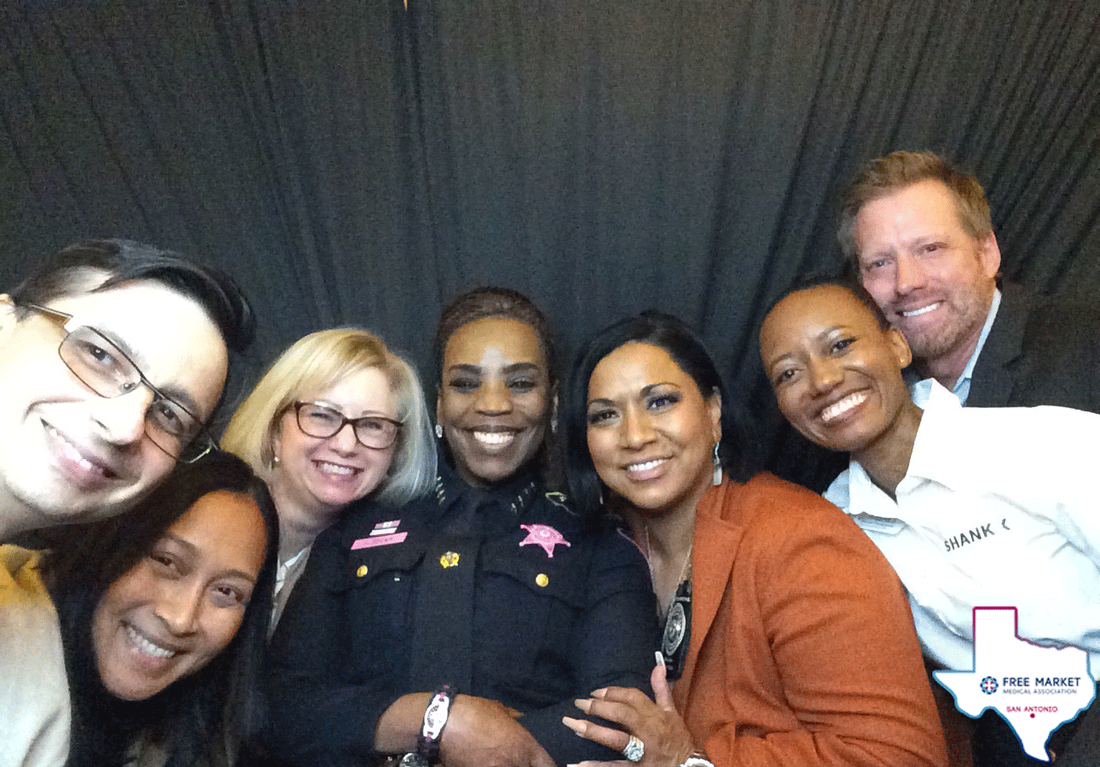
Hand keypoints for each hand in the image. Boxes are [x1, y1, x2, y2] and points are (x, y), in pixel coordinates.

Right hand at [441, 694, 554, 766]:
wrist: (446, 724)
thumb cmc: (475, 713)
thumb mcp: (500, 710)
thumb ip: (514, 719)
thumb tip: (521, 718)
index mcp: (525, 746)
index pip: (548, 766)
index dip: (547, 766)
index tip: (541, 764)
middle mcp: (516, 763)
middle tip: (521, 762)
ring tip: (501, 761)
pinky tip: (487, 763)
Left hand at [562, 661, 694, 766]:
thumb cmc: (678, 738)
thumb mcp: (672, 713)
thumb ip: (661, 690)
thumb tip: (657, 666)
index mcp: (656, 716)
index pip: (632, 698)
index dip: (613, 693)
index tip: (595, 692)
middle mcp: (649, 732)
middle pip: (622, 715)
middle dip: (599, 707)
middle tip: (579, 703)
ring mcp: (643, 752)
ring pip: (617, 740)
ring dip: (594, 731)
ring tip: (573, 725)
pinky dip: (598, 766)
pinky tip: (580, 764)